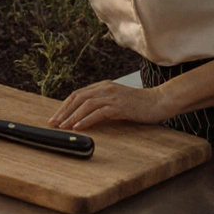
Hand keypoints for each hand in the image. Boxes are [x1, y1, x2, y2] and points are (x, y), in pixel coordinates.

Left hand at [49, 81, 173, 129]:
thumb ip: (102, 105)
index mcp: (103, 86)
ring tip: (63, 126)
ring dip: (72, 116)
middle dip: (64, 111)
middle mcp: (105, 88)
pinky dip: (86, 120)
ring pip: (86, 104)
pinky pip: (98, 113)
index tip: (56, 117)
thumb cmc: (140, 104)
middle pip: (78, 98)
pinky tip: (79, 127)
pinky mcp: (119, 106)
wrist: (159, 101)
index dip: (65, 106)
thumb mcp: (117, 101)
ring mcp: (112, 96)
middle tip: (54, 123)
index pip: (78, 94)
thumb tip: (85, 116)